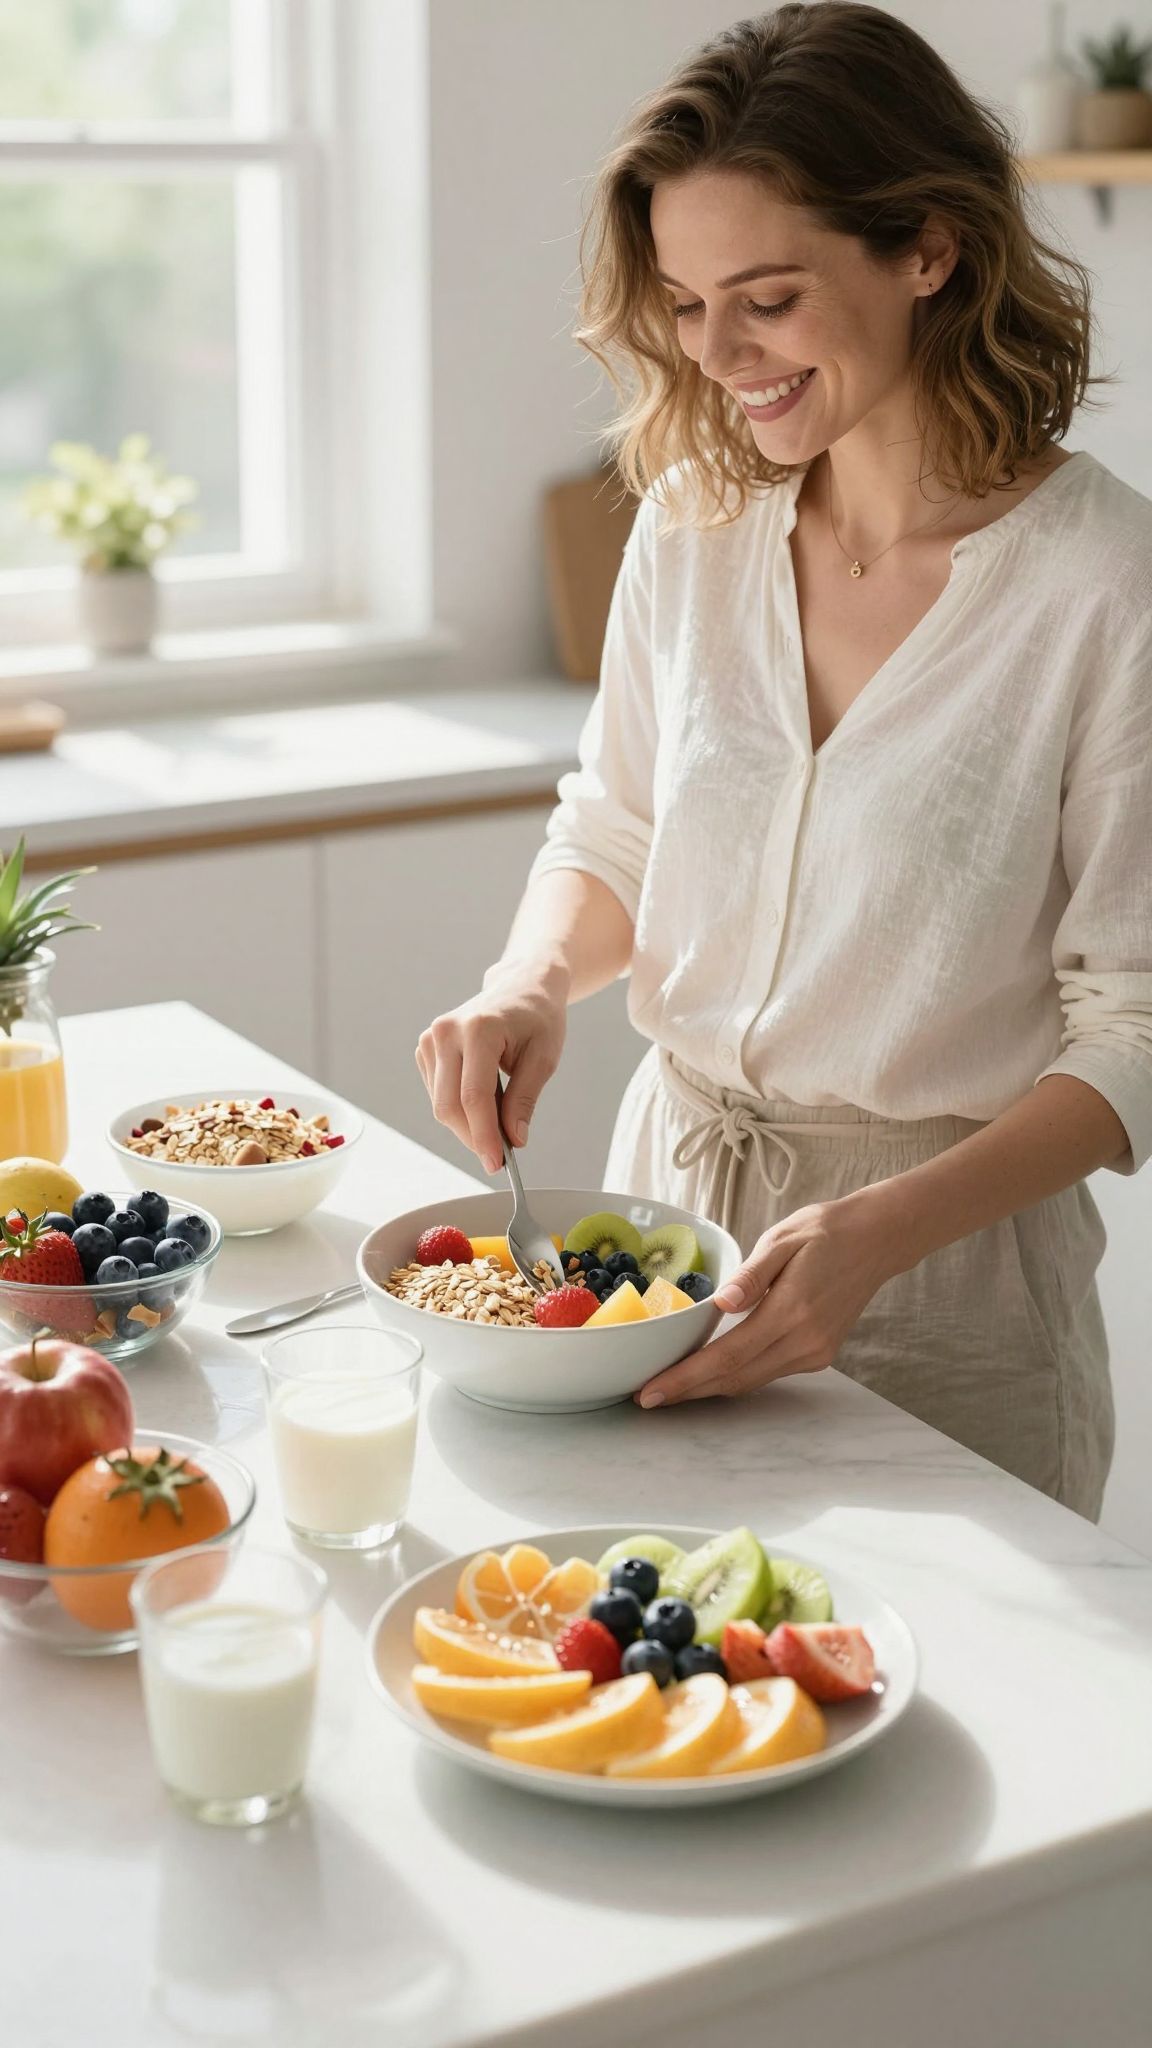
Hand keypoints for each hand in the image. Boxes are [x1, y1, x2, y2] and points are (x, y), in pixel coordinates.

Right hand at [415, 960, 568, 1173]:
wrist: (520, 986)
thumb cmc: (537, 1018)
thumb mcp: (543, 1058)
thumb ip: (524, 1099)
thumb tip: (514, 1139)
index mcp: (479, 1029)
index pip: (474, 1096)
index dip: (484, 1136)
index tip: (497, 1163)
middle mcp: (446, 1032)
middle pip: (449, 1105)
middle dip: (473, 1138)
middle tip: (499, 1158)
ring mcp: (431, 1039)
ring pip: (441, 1104)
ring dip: (468, 1125)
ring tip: (499, 1119)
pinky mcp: (426, 1048)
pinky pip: (437, 1093)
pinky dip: (459, 1109)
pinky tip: (484, 1102)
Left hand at [635, 1192, 898, 1407]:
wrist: (877, 1240)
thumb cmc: (825, 1231)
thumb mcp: (783, 1238)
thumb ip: (751, 1274)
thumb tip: (721, 1303)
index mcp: (791, 1310)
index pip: (727, 1356)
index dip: (686, 1378)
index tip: (651, 1390)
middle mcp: (804, 1340)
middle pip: (735, 1378)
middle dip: (688, 1391)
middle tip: (646, 1396)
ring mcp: (814, 1352)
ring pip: (751, 1380)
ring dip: (709, 1388)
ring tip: (670, 1387)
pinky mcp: (819, 1354)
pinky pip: (768, 1371)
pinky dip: (736, 1374)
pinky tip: (711, 1370)